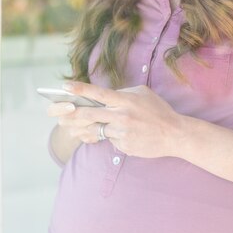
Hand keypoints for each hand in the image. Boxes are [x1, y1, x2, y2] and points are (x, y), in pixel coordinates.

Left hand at [49, 82, 183, 157]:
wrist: (174, 134)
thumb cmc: (158, 111)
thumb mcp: (142, 93)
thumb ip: (122, 93)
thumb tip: (104, 96)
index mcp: (125, 100)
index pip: (97, 93)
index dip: (79, 89)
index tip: (65, 86)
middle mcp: (121, 116)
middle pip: (89, 114)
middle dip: (71, 115)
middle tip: (59, 115)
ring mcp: (121, 132)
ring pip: (97, 129)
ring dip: (88, 129)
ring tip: (77, 129)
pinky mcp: (123, 146)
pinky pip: (109, 141)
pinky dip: (110, 137)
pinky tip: (119, 136)